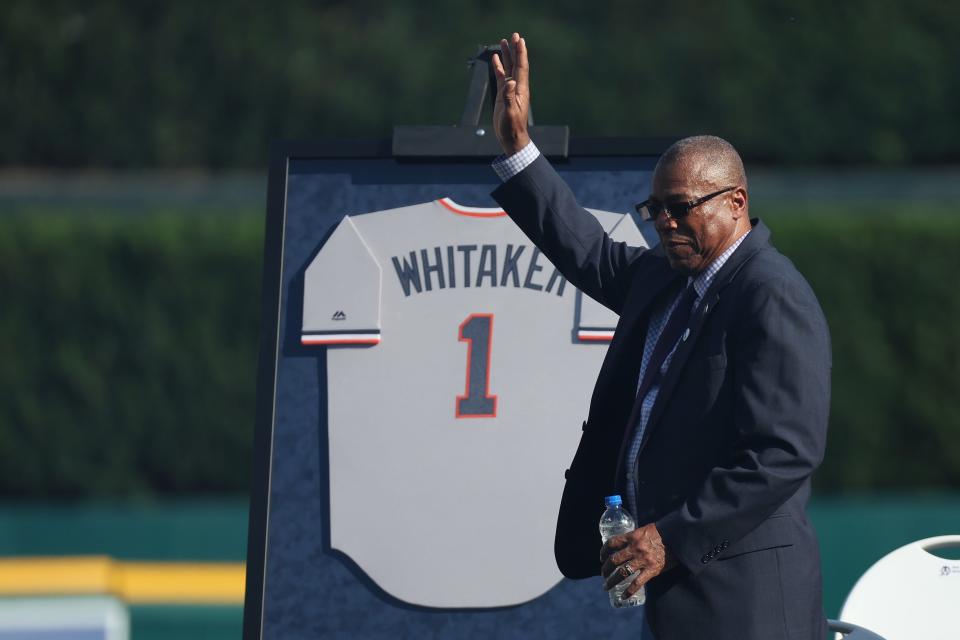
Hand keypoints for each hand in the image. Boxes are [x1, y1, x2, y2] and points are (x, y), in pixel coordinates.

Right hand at [491, 32, 531, 154]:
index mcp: (521, 90)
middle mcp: (517, 87)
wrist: (511, 138)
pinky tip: (495, 60)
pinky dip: (499, 68)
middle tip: (514, 35)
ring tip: (504, 42)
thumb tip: (510, 82)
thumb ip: (509, 97)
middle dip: (515, 50)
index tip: (520, 40)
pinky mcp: (503, 95)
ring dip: (507, 56)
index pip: (521, 67)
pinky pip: (501, 77)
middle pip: (516, 64)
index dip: (520, 53)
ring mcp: (510, 90)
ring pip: (509, 68)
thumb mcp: (510, 112)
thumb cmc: (512, 128)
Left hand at [600, 523, 674, 598]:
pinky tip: (623, 596)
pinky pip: (637, 583)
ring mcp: (643, 560)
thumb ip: (634, 538)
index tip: (602, 557)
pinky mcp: (652, 570)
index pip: (612, 543)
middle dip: (606, 568)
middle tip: (603, 574)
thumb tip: (625, 545)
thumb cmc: (662, 532)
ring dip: (612, 580)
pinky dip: (629, 591)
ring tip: (606, 586)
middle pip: (614, 560)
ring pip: (622, 572)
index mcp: (632, 537)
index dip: (604, 551)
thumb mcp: (644, 530)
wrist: (678, 537)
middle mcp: (635, 548)